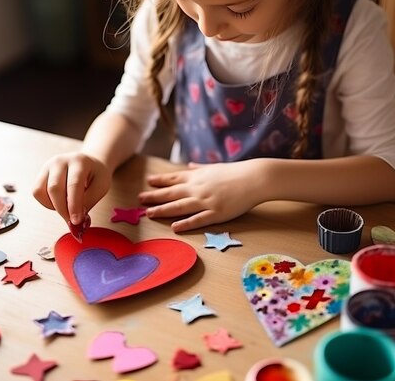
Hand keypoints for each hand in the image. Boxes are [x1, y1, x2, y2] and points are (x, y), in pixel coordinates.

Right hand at [33, 152, 110, 224]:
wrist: (89, 163)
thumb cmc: (95, 175)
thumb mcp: (101, 187)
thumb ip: (88, 202)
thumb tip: (75, 219)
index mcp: (80, 161)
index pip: (74, 184)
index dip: (74, 205)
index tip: (76, 221)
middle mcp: (61, 161)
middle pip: (55, 188)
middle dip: (63, 209)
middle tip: (73, 221)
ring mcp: (48, 166)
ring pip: (41, 191)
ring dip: (54, 206)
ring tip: (68, 207)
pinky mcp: (41, 173)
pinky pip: (37, 192)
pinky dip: (47, 203)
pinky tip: (59, 202)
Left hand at [138, 161, 263, 231]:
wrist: (255, 178)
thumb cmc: (237, 172)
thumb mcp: (215, 167)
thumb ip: (200, 169)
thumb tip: (189, 166)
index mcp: (198, 177)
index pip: (174, 179)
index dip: (160, 181)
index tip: (147, 182)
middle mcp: (198, 188)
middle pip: (172, 193)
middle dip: (154, 196)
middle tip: (139, 199)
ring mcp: (207, 201)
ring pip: (180, 207)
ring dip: (163, 210)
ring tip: (149, 213)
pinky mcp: (217, 213)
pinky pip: (198, 220)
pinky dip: (186, 224)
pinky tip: (174, 227)